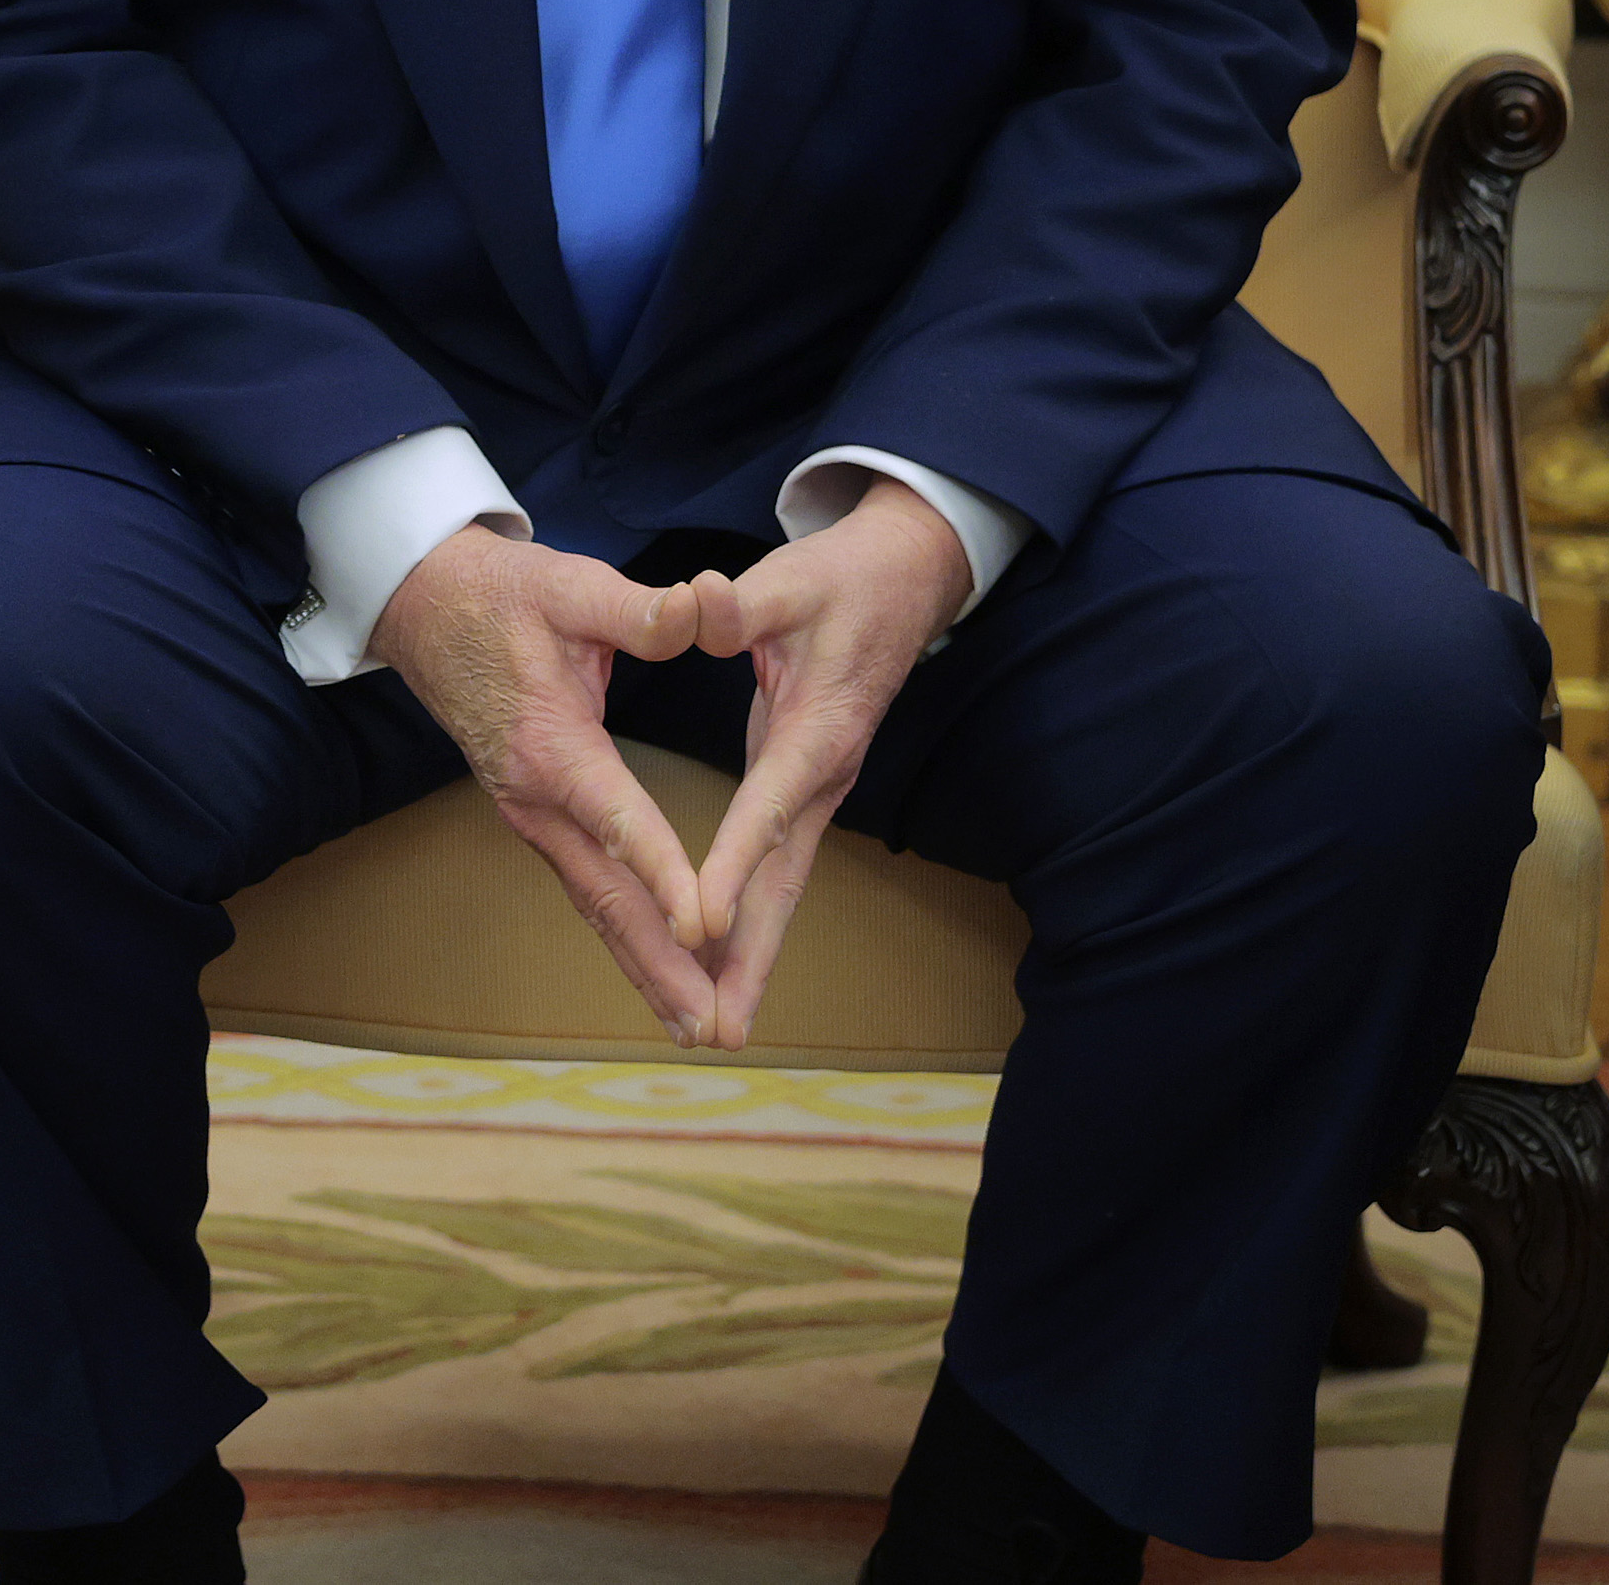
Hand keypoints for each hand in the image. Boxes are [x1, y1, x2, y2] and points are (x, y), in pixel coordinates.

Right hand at [372, 528, 723, 1041]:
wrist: (423, 608)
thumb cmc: (502, 595)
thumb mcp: (570, 586)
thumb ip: (639, 611)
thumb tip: (702, 606)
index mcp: (551, 745)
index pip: (618, 817)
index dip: (663, 871)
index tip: (704, 926)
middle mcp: (536, 800)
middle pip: (605, 896)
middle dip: (661, 963)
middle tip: (711, 1024)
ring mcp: (532, 818)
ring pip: (596, 906)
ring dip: (646, 968)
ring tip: (696, 1026)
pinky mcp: (537, 820)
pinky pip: (589, 890)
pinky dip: (628, 937)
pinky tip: (662, 975)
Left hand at [685, 484, 972, 1049]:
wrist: (909, 580)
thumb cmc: (844, 579)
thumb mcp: (791, 579)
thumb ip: (741, 604)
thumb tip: (698, 600)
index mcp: (819, 726)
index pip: (770, 803)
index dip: (736, 861)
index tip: (700, 922)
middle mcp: (825, 773)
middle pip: (786, 879)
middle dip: (752, 956)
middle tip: (717, 1030)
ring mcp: (821, 789)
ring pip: (785, 886)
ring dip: (752, 956)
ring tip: (716, 1027)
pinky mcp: (809, 790)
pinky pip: (779, 868)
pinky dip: (754, 921)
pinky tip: (722, 964)